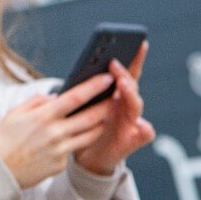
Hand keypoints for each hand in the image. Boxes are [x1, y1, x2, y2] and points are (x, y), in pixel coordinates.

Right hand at [0, 73, 114, 188]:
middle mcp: (55, 133)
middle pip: (92, 116)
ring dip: (102, 124)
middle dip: (107, 105)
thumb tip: (56, 97)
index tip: (108, 78)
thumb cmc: (3, 140)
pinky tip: (78, 136)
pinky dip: (78, 141)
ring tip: (106, 116)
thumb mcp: (14, 113)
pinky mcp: (60, 164)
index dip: (94, 86)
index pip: (76, 97)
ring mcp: (59, 150)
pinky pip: (75, 149)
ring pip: (91, 135)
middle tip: (116, 97)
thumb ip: (37, 101)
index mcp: (43, 116)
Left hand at [74, 42, 155, 175]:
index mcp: (114, 95)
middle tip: (115, 64)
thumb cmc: (82, 129)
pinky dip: (144, 130)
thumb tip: (56, 93)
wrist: (88, 157)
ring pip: (135, 105)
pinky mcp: (133, 139)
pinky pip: (143, 134)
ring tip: (122, 84)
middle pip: (130, 86)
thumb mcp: (76, 110)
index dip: (132, 58)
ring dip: (130, 94)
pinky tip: (143, 126)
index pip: (124, 73)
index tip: (137, 42)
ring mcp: (131, 121)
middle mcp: (125, 105)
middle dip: (124, 73)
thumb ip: (76, 97)